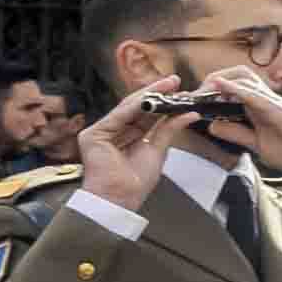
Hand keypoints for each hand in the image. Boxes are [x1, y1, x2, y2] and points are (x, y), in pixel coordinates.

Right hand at [74, 89, 195, 211]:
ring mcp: (101, 132)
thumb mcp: (158, 150)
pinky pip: (118, 116)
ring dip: (148, 95)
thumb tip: (188, 113)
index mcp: (127, 136)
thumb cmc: (135, 182)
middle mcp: (113, 131)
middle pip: (136, 108)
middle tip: (175, 80)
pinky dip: (136, 106)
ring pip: (127, 108)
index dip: (163, 101)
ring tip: (168, 84)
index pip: (146, 114)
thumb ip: (169, 130)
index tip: (181, 90)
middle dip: (156, 92)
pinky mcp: (93, 135)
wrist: (120, 200)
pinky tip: (151, 97)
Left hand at [198, 68, 281, 196]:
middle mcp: (263, 100)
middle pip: (234, 76)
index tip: (190, 102)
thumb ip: (236, 134)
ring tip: (202, 91)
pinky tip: (218, 84)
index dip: (209, 92)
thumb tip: (213, 125)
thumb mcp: (257, 145)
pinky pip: (252, 93)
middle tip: (195, 97)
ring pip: (242, 78)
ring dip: (219, 81)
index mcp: (257, 108)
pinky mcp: (277, 108)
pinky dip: (234, 87)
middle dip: (211, 82)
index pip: (230, 90)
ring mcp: (271, 102)